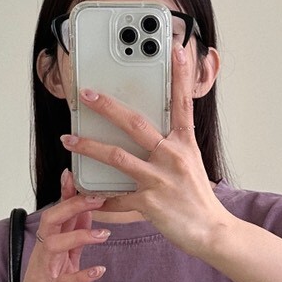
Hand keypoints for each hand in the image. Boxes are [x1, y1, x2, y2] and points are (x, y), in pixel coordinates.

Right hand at [4, 169, 109, 281]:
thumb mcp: (65, 258)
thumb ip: (75, 236)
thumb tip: (88, 211)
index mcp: (48, 244)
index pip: (56, 212)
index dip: (64, 193)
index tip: (73, 174)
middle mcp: (43, 253)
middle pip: (51, 220)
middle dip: (72, 206)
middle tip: (97, 198)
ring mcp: (44, 272)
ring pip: (53, 245)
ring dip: (79, 236)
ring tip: (104, 235)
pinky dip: (83, 275)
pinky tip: (99, 270)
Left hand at [60, 46, 230, 258]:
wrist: (212, 232)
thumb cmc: (198, 198)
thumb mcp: (192, 163)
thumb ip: (173, 145)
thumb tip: (154, 132)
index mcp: (185, 144)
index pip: (182, 103)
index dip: (180, 75)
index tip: (177, 49)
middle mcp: (172, 157)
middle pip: (134, 124)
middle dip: (106, 107)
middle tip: (86, 95)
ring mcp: (160, 179)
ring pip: (117, 156)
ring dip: (89, 147)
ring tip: (69, 140)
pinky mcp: (149, 203)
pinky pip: (115, 198)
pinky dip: (98, 198)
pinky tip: (82, 194)